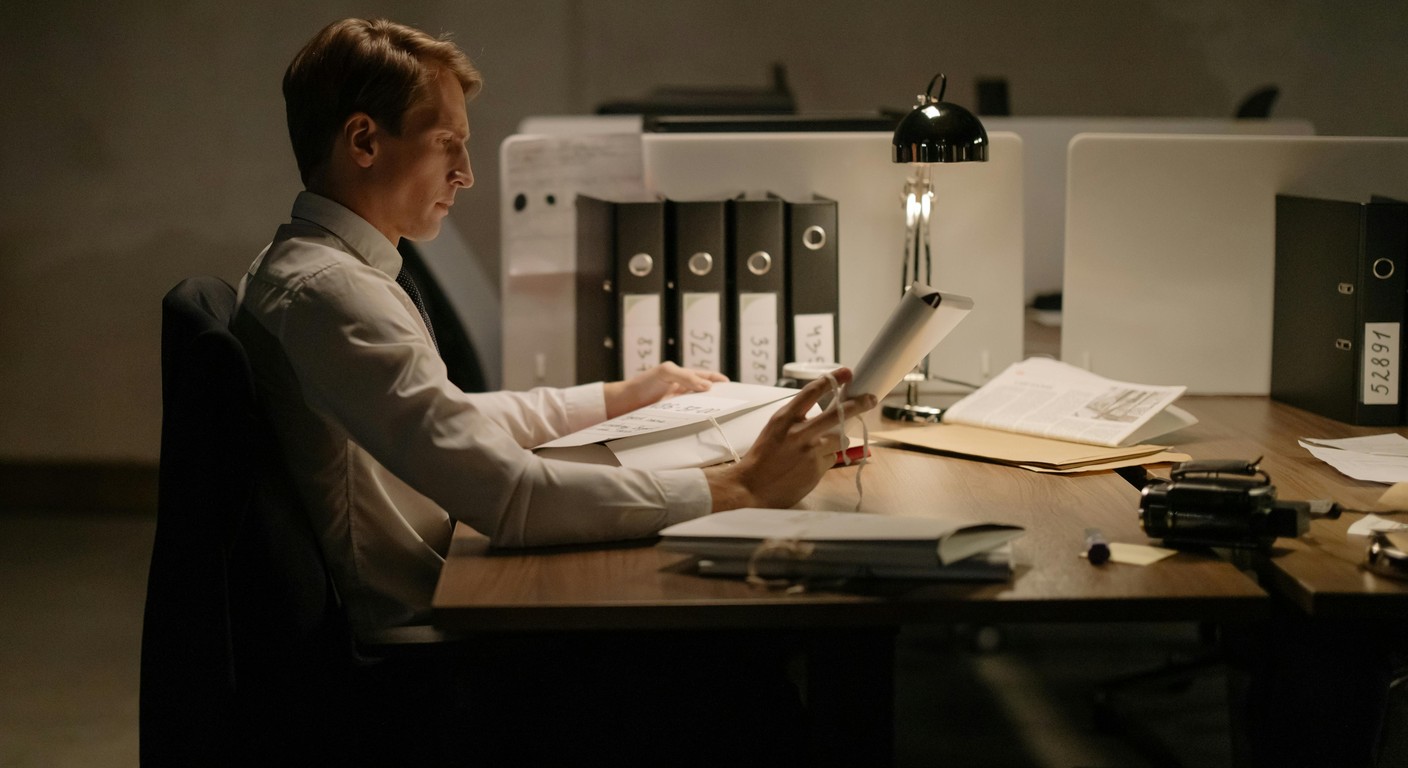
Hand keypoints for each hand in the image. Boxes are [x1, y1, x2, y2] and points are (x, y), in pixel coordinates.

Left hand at [603, 362, 728, 418]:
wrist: (622, 403)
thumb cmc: (643, 384)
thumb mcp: (665, 373)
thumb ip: (686, 376)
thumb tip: (708, 386)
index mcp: (682, 377)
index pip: (705, 377)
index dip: (718, 380)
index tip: (733, 388)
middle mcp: (681, 391)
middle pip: (704, 394)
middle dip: (717, 398)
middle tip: (733, 406)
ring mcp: (677, 406)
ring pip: (698, 409)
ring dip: (708, 412)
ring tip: (721, 419)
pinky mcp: (672, 419)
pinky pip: (688, 421)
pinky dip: (696, 423)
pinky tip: (702, 427)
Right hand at [705, 367, 876, 511]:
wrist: (752, 487)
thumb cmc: (762, 457)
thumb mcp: (774, 429)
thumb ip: (797, 419)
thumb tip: (824, 413)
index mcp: (785, 418)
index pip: (812, 392)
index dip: (832, 379)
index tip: (846, 372)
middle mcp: (800, 432)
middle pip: (838, 413)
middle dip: (859, 404)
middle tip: (871, 399)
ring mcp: (811, 452)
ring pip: (839, 438)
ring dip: (836, 440)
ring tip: (818, 447)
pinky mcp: (818, 469)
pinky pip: (831, 458)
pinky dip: (825, 459)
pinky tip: (808, 465)